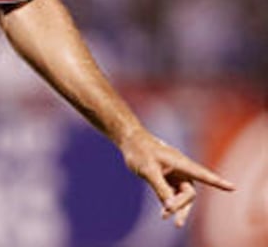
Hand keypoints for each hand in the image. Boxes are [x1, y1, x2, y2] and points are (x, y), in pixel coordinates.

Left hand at [119, 127, 235, 227]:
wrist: (131, 142)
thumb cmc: (141, 151)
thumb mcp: (149, 170)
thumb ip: (160, 188)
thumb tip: (170, 208)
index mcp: (181, 163)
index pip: (203, 174)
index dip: (218, 182)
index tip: (233, 188)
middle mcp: (181, 170)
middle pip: (189, 193)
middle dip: (182, 205)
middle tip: (169, 216)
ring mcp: (174, 175)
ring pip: (182, 197)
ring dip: (177, 208)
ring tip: (172, 221)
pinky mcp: (166, 179)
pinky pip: (172, 196)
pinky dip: (169, 204)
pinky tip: (163, 214)